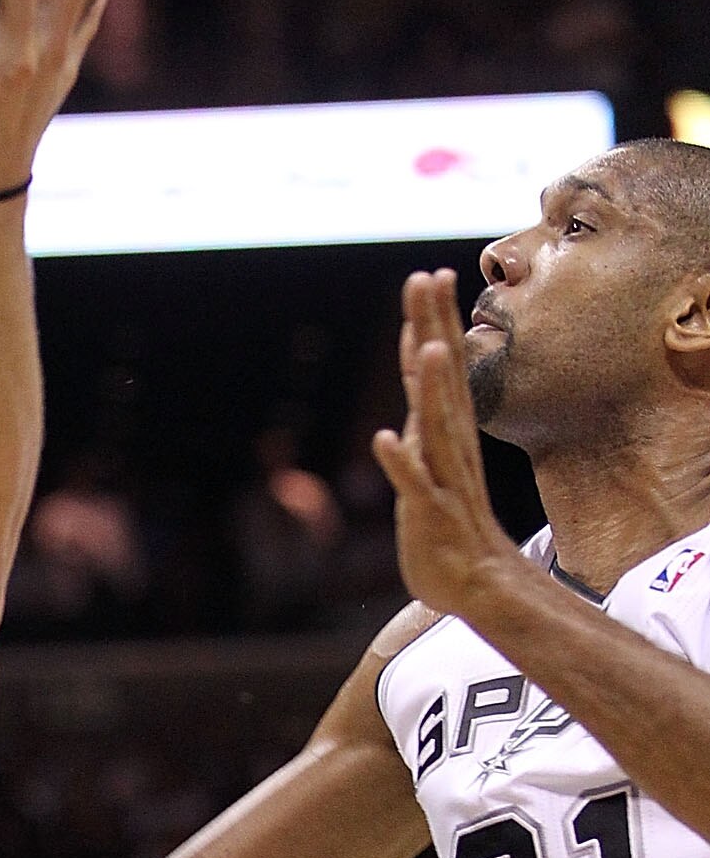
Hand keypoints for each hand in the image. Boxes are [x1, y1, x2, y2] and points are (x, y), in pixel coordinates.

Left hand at [372, 270, 523, 619]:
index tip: (429, 276)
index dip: (432, 323)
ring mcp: (443, 478)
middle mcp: (449, 447)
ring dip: (434, 389)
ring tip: (431, 348)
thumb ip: (422, 417)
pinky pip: (414, 485)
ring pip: (437, 426)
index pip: (437, 368)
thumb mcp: (429, 460)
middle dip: (435, 330)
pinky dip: (400, 463)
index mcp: (447, 432)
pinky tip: (384, 438)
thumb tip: (419, 378)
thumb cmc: (445, 522)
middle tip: (429, 279)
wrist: (474, 581)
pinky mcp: (431, 513)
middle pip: (441, 380)